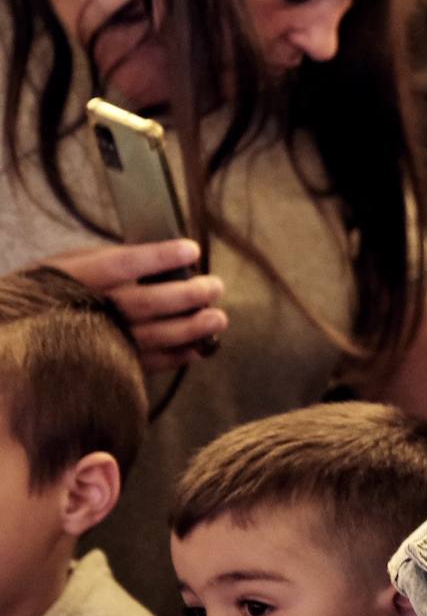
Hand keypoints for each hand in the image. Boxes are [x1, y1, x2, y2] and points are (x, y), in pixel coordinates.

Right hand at [41, 239, 227, 373]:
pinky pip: (148, 363)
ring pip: (153, 335)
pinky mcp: (109, 366)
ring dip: (191, 328)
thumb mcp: (70, 266)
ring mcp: (100, 342)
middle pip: (146, 302)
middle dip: (188, 294)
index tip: (191, 249)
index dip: (159, 257)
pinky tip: (199, 348)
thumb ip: (111, 263)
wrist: (17, 336)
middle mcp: (89, 310)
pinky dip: (177, 356)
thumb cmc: (55, 292)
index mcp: (76, 278)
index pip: (122, 264)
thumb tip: (168, 260)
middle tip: (214, 287)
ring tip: (217, 319)